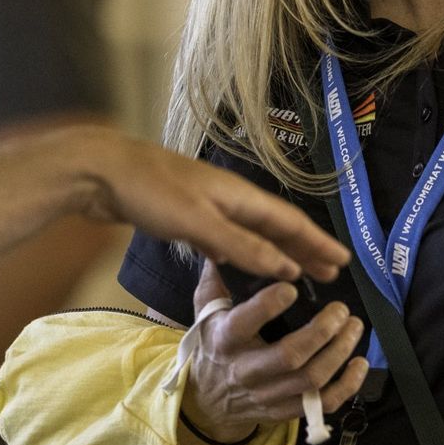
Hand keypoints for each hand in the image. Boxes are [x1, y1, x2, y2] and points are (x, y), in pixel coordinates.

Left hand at [73, 130, 348, 282]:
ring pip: (253, 233)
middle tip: (332, 272)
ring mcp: (208, 206)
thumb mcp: (199, 223)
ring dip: (278, 252)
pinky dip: (245, 253)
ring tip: (299, 271)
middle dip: (305, 249)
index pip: (290, 222)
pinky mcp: (187, 216)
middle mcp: (230, 199)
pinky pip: (229, 237)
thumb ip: (243, 246)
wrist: (100, 172)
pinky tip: (244, 265)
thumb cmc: (149, 191)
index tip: (343, 261)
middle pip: (277, 227)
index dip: (317, 242)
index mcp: (239, 196)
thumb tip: (288, 268)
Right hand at [182, 262, 368, 441]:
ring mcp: (268, 394)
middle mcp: (246, 370)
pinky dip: (346, 386)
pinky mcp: (285, 411)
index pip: (243, 323)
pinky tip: (359, 363)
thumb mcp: (205, 313)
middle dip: (322, 331)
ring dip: (339, 353)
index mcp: (225, 340)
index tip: (292, 288)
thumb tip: (222, 244)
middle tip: (341, 310)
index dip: (268, 306)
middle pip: (289, 356)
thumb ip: (216, 280)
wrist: (206, 402)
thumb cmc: (213, 346)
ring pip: (310, 380)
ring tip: (354, 327)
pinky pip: (321, 404)